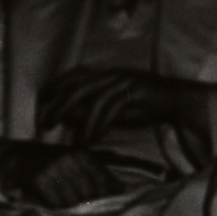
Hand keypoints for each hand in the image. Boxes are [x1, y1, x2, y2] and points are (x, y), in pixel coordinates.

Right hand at [0, 141, 121, 208]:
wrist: (16, 155)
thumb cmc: (50, 160)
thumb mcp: (75, 161)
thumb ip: (98, 173)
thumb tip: (122, 188)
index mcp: (81, 156)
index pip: (102, 180)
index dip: (105, 195)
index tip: (106, 206)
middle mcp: (70, 161)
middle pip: (88, 192)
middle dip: (87, 205)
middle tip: (85, 213)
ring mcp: (54, 170)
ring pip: (72, 200)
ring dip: (72, 210)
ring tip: (71, 214)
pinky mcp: (40, 180)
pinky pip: (54, 203)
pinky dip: (57, 210)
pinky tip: (56, 210)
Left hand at [36, 66, 198, 145]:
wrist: (174, 100)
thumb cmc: (141, 104)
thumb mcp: (110, 107)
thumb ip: (90, 109)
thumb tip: (68, 116)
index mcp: (105, 73)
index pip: (75, 74)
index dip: (57, 84)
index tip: (42, 98)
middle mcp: (112, 74)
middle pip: (78, 87)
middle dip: (60, 105)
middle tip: (47, 123)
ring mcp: (125, 81)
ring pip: (95, 100)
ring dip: (83, 123)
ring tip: (78, 141)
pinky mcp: (136, 91)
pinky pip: (113, 108)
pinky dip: (102, 124)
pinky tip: (96, 138)